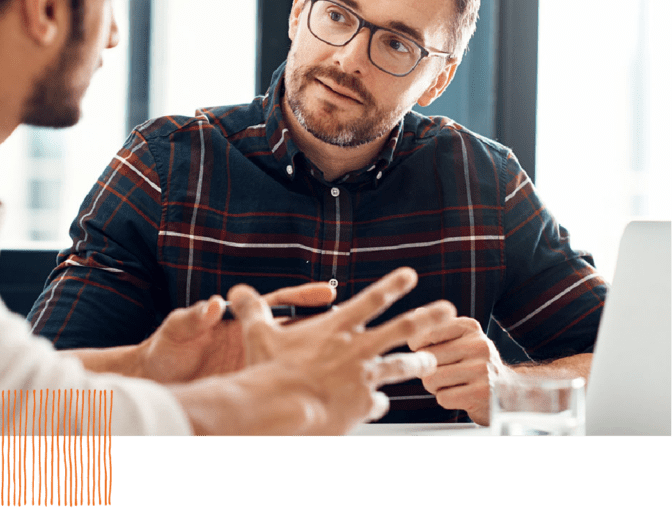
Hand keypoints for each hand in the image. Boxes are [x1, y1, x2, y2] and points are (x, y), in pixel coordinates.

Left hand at [135, 282, 336, 383]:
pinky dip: (298, 395)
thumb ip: (193, 317)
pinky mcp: (248, 388)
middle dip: (326, 330)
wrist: (153, 384)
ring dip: (319, 363)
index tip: (328, 293)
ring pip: (294, 362)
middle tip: (354, 328)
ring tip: (351, 368)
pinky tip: (320, 403)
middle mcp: (252, 342)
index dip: (304, 298)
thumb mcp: (177, 331)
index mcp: (240, 321)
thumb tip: (211, 305)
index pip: (278, 303)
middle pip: (297, 332)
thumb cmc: (164, 351)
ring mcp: (253, 365)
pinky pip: (277, 390)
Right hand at [195, 267, 455, 435]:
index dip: (392, 285)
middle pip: (403, 329)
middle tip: (448, 311)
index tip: (410, 275)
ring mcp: (363, 378)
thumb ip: (252, 310)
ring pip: (400, 368)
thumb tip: (235, 292)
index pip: (371, 299)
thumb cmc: (270, 371)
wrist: (281, 408)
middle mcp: (357, 350)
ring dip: (418, 364)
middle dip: (428, 317)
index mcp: (337, 328)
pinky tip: (377, 405)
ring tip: (430, 363)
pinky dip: (377, 403)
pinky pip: (377, 403)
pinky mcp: (362, 406)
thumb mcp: (258, 334)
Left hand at [408, 315, 514, 424]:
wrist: (508, 392)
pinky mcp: (482, 394)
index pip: (427, 333)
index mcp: (470, 327)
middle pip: (427, 357)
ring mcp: (482, 370)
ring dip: (434, 386)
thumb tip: (417, 313)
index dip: (418, 346)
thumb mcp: (462, 339)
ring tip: (451, 384)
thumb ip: (438, 327)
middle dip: (427, 369)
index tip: (424, 352)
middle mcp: (479, 344)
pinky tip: (460, 395)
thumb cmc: (473, 363)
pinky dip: (446, 399)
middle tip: (442, 372)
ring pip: (431, 378)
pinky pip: (443, 397)